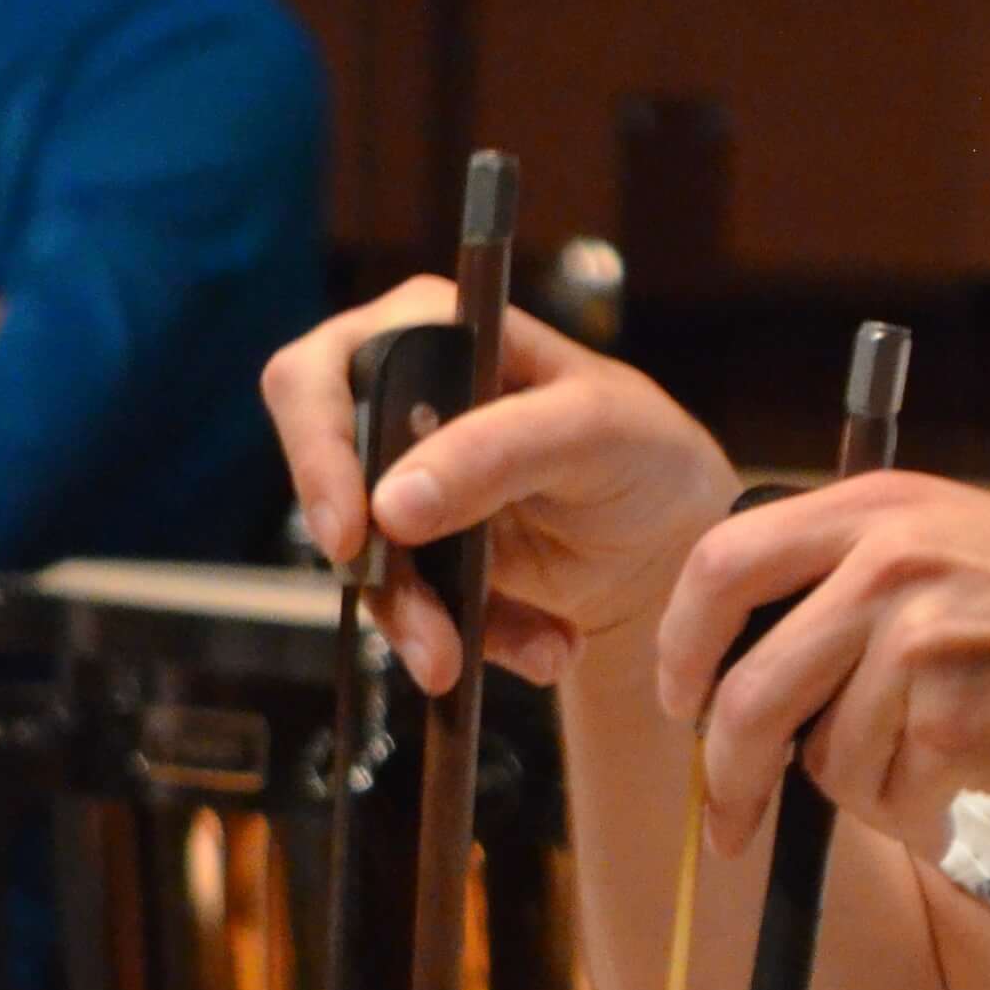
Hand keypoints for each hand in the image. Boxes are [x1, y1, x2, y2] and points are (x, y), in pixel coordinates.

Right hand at [261, 284, 736, 688]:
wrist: (672, 538)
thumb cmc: (643, 447)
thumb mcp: (591, 429)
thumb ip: (496, 450)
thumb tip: (390, 506)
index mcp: (423, 330)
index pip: (318, 375)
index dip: (317, 450)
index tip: (353, 533)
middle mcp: (396, 405)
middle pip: (325, 481)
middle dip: (374, 570)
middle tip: (423, 633)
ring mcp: (403, 489)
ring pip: (362, 562)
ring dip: (421, 623)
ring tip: (480, 659)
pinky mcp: (422, 558)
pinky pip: (409, 608)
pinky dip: (468, 639)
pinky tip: (542, 646)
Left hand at [659, 472, 989, 853]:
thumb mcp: (954, 542)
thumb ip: (849, 575)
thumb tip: (734, 675)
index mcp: (876, 507)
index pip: (721, 563)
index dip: (682, 643)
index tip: (680, 697)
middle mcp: (886, 562)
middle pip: (746, 689)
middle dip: (726, 770)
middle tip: (729, 816)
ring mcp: (919, 640)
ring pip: (822, 757)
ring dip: (862, 789)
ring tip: (931, 768)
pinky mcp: (952, 718)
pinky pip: (887, 794)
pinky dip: (915, 812)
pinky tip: (966, 783)